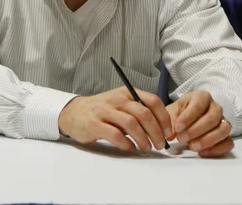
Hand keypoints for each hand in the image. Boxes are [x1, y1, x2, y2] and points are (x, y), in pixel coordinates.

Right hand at [58, 87, 172, 152]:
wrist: (74, 112)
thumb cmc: (102, 111)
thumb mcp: (120, 104)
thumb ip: (137, 111)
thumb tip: (160, 128)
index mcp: (127, 92)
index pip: (152, 101)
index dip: (163, 117)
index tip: (167, 131)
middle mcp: (117, 99)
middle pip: (144, 113)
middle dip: (156, 132)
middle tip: (160, 144)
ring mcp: (105, 110)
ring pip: (131, 123)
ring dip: (143, 139)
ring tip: (146, 148)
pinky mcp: (95, 124)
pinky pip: (116, 135)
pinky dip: (126, 144)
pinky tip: (130, 148)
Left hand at [166, 91, 233, 157]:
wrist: (187, 119)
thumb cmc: (180, 113)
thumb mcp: (173, 112)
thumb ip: (170, 122)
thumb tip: (170, 135)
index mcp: (202, 97)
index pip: (199, 104)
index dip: (188, 117)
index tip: (178, 128)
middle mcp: (215, 107)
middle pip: (213, 118)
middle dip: (196, 130)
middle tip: (182, 139)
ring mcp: (223, 121)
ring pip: (224, 130)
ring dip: (208, 140)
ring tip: (192, 147)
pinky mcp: (226, 136)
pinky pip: (228, 143)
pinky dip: (216, 150)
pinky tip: (202, 153)